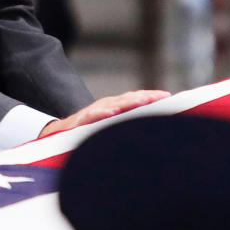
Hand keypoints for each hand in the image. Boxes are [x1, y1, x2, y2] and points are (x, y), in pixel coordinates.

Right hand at [40, 90, 169, 138]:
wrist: (61, 133)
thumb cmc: (90, 130)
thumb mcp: (111, 126)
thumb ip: (127, 125)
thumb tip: (150, 130)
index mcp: (116, 107)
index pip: (136, 99)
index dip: (151, 97)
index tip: (167, 96)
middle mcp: (107, 105)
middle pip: (129, 98)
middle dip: (145, 97)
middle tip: (161, 97)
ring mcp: (95, 110)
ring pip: (114, 104)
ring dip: (129, 102)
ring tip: (143, 101)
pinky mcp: (83, 119)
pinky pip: (94, 115)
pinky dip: (103, 113)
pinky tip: (112, 112)